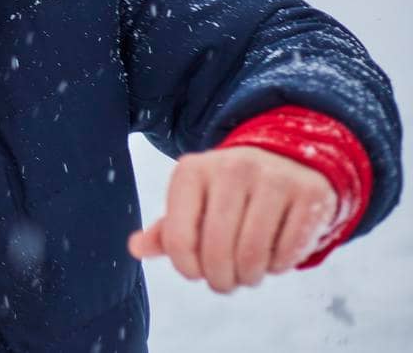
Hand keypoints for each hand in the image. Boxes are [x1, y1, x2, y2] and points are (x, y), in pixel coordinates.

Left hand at [128, 146, 337, 292]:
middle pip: (217, 251)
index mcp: (192, 170)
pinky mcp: (309, 194)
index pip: (177, 239)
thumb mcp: (194, 202)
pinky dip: (279, 267)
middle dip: (220, 279)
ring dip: (250, 277)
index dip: (187, 269)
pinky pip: (289, 252)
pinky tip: (274, 258)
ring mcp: (273, 178)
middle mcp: (231, 167)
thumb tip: (135, 248)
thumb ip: (168, 230)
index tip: (196, 273)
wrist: (287, 161)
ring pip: (253, 255)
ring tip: (248, 274)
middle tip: (225, 283)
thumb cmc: (229, 193)